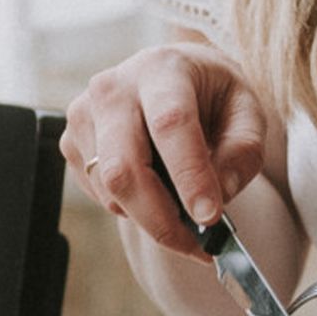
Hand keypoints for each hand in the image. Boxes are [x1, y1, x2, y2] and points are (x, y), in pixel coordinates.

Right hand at [59, 41, 275, 257]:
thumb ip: (243, 151)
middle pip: (125, 168)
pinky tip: (155, 188)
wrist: (170, 78)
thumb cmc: (210, 94)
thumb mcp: (246, 111)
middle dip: (161, 219)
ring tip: (185, 212)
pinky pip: (100, 194)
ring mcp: (83, 115)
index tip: (210, 217)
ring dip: (151, 216)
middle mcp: (113, 88)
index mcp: (162, 69)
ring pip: (111, 189)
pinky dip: (132, 206)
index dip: (189, 175)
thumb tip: (220, 195)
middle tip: (197, 246)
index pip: (171, 124)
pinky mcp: (69, 141)